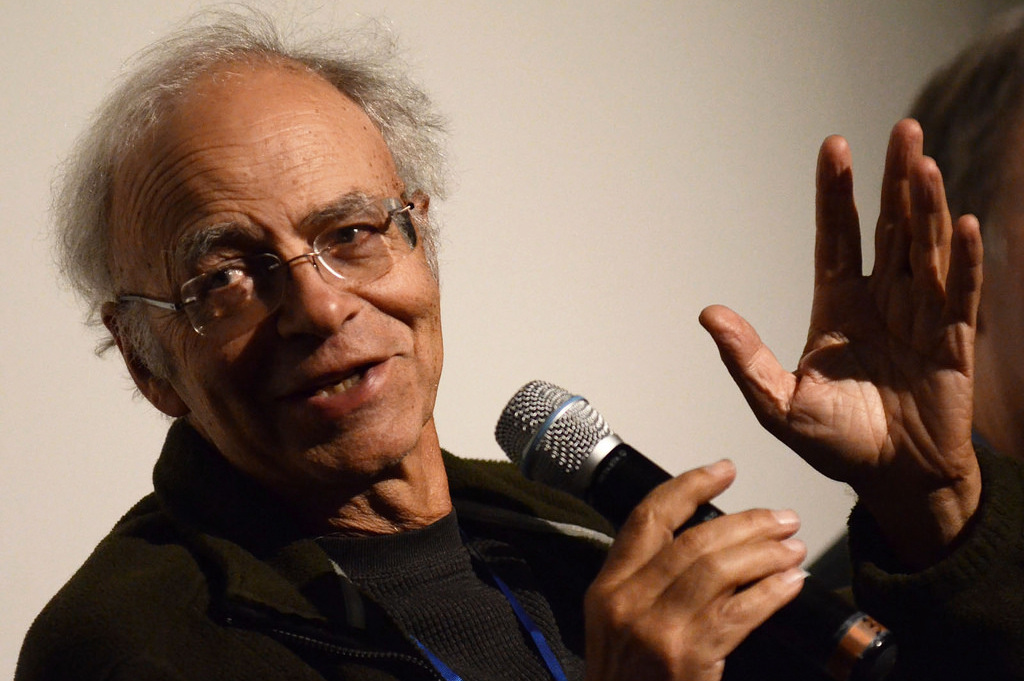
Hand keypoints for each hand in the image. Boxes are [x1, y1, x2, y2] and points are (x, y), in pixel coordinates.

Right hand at [583, 460, 805, 680]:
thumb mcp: (616, 627)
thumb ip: (645, 585)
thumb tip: (703, 546)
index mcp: (607, 588)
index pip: (648, 518)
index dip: (689, 486)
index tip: (724, 470)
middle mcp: (626, 602)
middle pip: (694, 540)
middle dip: (746, 522)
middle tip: (782, 518)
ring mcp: (656, 631)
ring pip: (720, 568)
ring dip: (765, 552)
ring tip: (794, 546)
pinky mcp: (687, 658)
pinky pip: (742, 611)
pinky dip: (773, 591)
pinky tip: (794, 583)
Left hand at [699, 119, 983, 567]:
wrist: (892, 479)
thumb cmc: (836, 443)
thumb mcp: (779, 404)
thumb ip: (746, 359)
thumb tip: (708, 313)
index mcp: (838, 307)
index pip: (838, 238)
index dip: (837, 195)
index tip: (834, 147)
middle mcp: (881, 301)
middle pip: (889, 229)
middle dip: (894, 181)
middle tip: (901, 130)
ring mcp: (920, 316)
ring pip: (925, 250)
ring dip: (927, 207)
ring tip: (924, 163)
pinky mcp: (953, 342)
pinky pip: (960, 294)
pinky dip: (964, 261)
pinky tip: (965, 223)